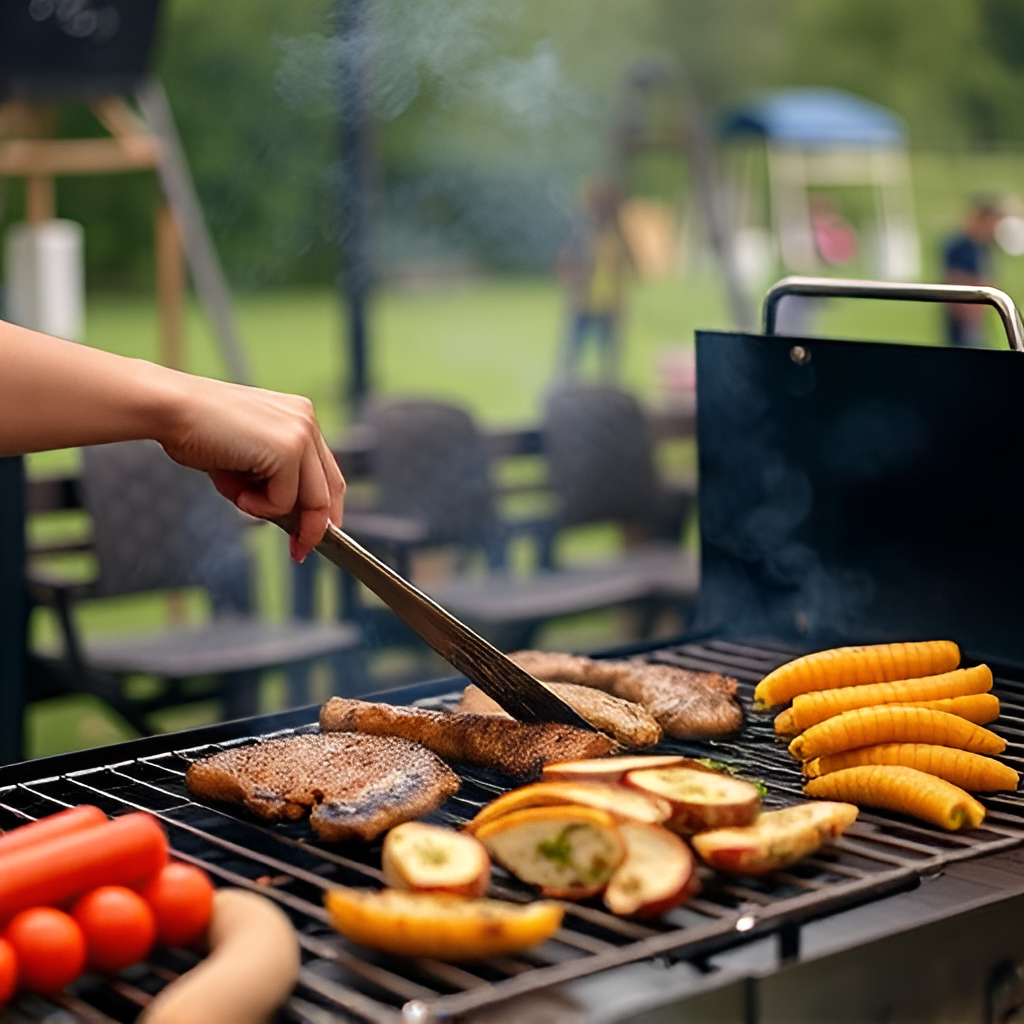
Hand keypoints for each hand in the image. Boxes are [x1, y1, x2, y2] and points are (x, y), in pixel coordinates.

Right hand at [158, 376, 344, 561]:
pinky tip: (234, 488)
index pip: (327, 472)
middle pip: (330, 489)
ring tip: (239, 495)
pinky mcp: (289, 449)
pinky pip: (284, 501)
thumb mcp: (246, 458)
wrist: (169, 409)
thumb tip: (293, 520)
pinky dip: (258, 506)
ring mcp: (301, 433)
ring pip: (311, 500)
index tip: (313, 535)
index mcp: (300, 416)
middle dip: (315, 527)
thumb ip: (274, 480)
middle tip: (298, 551)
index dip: (324, 509)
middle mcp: (307, 420)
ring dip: (273, 512)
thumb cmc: (197, 433)